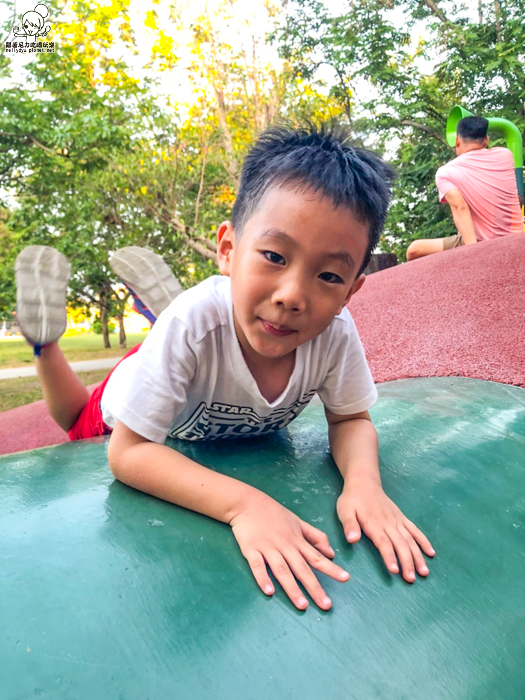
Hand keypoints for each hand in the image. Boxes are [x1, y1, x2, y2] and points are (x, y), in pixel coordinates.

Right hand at [230, 493, 349, 609]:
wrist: (247, 502)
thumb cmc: (274, 513)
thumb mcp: (298, 521)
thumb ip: (315, 536)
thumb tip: (331, 553)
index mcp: (297, 540)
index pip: (317, 557)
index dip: (331, 568)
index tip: (345, 579)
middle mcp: (285, 546)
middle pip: (302, 569)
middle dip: (314, 587)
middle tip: (326, 605)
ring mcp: (268, 548)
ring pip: (282, 570)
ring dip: (292, 588)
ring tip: (302, 605)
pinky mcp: (251, 549)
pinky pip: (257, 566)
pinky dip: (263, 578)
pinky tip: (269, 591)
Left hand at [337, 483, 434, 582]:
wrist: (364, 483)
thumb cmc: (352, 500)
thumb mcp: (345, 510)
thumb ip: (349, 525)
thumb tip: (352, 540)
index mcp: (374, 524)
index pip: (384, 543)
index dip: (389, 557)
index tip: (395, 571)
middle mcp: (389, 523)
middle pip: (400, 544)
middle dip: (407, 562)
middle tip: (411, 579)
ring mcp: (397, 521)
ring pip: (410, 540)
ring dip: (418, 556)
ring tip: (424, 572)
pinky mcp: (402, 518)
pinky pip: (415, 530)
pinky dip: (423, 541)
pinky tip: (431, 553)